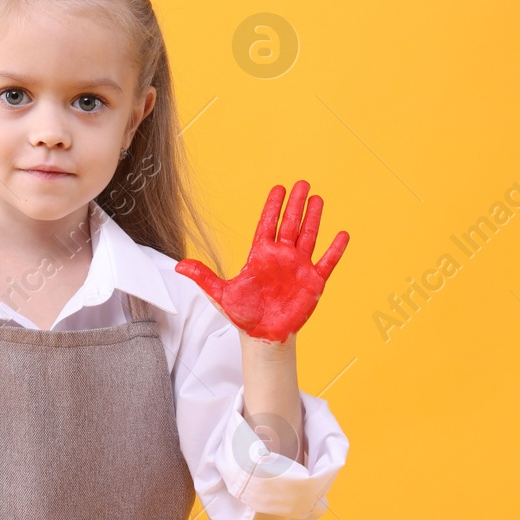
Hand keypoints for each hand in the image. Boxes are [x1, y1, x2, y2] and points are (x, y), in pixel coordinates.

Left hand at [176, 180, 348, 342]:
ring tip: (318, 199)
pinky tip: (342, 234)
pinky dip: (334, 250)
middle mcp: (281, 257)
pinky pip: (326, 262)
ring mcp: (298, 267)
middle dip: (295, 204)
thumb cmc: (243, 314)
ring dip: (313, 219)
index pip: (267, 224)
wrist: (262, 335)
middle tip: (302, 183)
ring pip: (308, 237)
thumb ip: (203, 276)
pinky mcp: (313, 282)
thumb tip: (178, 266)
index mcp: (260, 255)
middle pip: (290, 224)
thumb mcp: (220, 293)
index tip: (278, 188)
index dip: (273, 207)